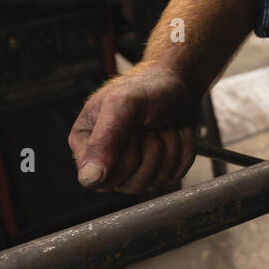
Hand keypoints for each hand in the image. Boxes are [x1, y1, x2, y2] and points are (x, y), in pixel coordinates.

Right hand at [68, 62, 198, 193]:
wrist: (175, 84)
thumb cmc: (145, 89)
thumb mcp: (122, 103)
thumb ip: (104, 139)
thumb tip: (89, 178)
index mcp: (86, 143)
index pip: (99, 180)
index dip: (123, 158)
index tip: (130, 131)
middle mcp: (107, 162)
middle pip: (131, 184)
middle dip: (150, 149)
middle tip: (148, 124)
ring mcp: (134, 170)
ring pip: (155, 182)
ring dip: (168, 148)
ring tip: (160, 125)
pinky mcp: (159, 171)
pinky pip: (175, 176)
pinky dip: (182, 150)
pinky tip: (174, 132)